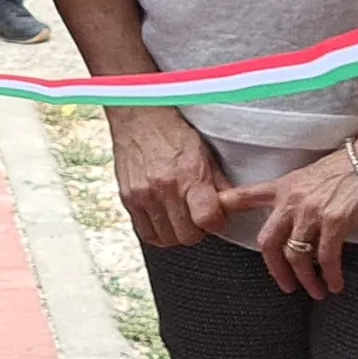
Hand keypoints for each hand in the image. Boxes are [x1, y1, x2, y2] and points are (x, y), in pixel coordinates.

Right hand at [104, 106, 229, 248]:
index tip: (215, 216)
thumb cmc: (173, 134)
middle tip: (197, 216)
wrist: (139, 119)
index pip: (208, 220)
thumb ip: (218, 185)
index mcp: (188, 176)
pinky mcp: (128, 200)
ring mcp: (143, 196)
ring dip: (177, 233)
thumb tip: (230, 208)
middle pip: (187, 236)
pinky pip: (145, 233)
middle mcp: (164, 189)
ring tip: (180, 217)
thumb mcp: (205, 154)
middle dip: (197, 231)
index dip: (216, 223)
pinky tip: (164, 221)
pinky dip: (158, 233)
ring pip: (167, 239)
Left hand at [222, 148, 357, 296]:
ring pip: (296, 255)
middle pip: (268, 242)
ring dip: (307, 280)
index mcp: (285, 187)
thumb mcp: (314, 176)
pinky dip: (331, 276)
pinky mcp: (335, 222)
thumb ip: (299, 197)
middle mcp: (293, 200)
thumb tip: (297, 221)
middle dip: (276, 270)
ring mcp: (312, 211)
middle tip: (287, 286)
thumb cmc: (353, 168)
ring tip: (318, 292)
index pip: (247, 196)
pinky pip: (326, 259)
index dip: (227, 207)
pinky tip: (336, 285)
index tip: (213, 219)